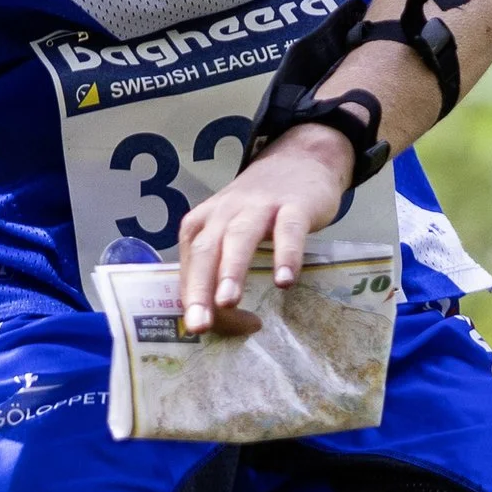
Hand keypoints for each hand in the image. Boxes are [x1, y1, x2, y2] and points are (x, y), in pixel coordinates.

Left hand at [174, 127, 353, 335]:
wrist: (300, 159)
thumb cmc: (258, 208)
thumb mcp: (229, 231)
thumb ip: (217, 266)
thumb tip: (211, 320)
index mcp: (202, 223)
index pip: (191, 268)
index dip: (196, 302)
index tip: (207, 332)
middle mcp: (224, 212)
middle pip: (206, 251)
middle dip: (199, 289)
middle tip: (198, 325)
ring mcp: (259, 206)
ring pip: (240, 237)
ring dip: (231, 270)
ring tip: (228, 302)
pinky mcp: (294, 205)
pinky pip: (288, 230)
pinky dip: (286, 255)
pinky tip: (285, 282)